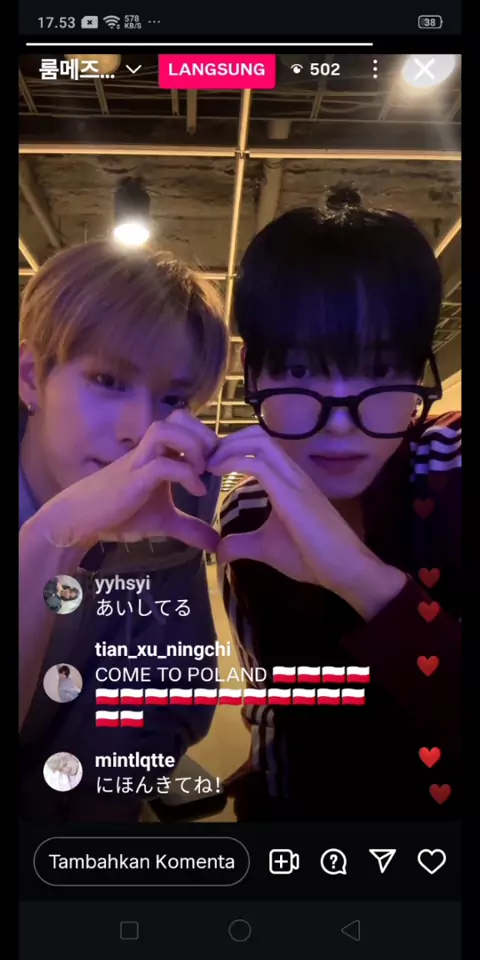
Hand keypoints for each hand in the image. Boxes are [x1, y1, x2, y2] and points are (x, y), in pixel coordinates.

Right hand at [37, 410, 220, 552]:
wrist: (82, 519)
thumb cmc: (120, 514)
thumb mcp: (164, 522)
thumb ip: (190, 529)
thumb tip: (216, 544)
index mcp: (159, 453)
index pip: (186, 424)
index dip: (208, 437)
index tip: (220, 464)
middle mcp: (149, 450)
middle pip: (179, 417)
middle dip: (204, 435)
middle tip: (214, 463)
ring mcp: (140, 461)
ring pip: (166, 429)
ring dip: (192, 446)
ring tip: (202, 471)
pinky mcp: (133, 478)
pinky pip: (162, 464)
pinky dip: (185, 474)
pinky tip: (196, 492)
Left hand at [208, 426, 406, 618]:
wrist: (344, 569)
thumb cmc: (311, 557)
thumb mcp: (266, 548)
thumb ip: (242, 544)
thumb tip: (219, 550)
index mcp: (289, 480)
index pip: (261, 446)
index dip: (233, 448)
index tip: (210, 464)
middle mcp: (293, 472)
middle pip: (258, 435)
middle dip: (228, 441)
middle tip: (205, 459)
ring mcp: (294, 479)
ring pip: (260, 442)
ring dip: (229, 446)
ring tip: (208, 463)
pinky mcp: (291, 491)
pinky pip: (258, 464)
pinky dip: (232, 461)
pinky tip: (216, 472)